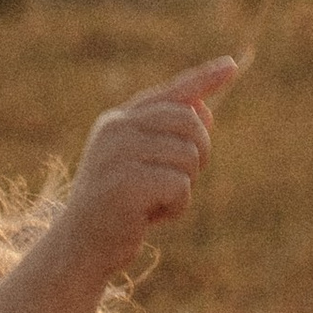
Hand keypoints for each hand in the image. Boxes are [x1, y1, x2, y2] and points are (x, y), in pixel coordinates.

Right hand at [58, 59, 237, 272]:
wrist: (81, 246)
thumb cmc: (116, 206)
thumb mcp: (142, 166)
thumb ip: (169, 138)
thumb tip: (206, 110)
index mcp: (118, 121)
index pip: (170, 93)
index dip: (204, 79)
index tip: (231, 66)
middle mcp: (116, 129)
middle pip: (189, 123)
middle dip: (199, 154)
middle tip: (180, 181)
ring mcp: (119, 154)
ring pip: (189, 156)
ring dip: (184, 187)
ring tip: (154, 202)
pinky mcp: (127, 183)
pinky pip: (181, 186)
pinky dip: (177, 206)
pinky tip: (151, 217)